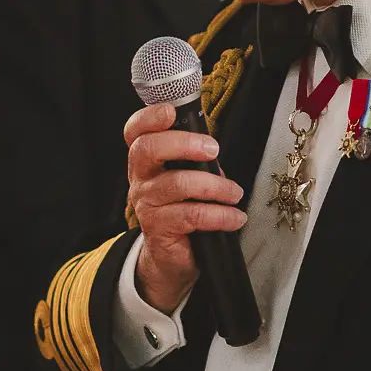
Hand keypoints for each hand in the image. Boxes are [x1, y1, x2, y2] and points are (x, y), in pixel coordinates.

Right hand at [124, 103, 246, 312]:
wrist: (174, 258)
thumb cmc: (184, 210)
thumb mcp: (189, 178)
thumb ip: (196, 159)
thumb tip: (212, 146)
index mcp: (146, 161)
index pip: (135, 132)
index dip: (149, 118)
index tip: (171, 113)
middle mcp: (140, 179)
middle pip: (148, 149)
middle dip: (184, 143)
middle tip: (213, 150)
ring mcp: (146, 203)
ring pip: (177, 183)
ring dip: (215, 186)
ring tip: (234, 194)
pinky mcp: (158, 228)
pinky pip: (192, 215)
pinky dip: (220, 215)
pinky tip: (235, 217)